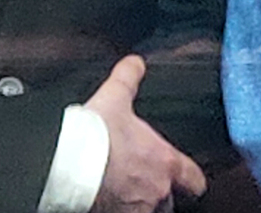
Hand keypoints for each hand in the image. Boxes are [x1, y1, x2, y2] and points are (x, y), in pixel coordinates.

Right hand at [86, 55, 207, 212]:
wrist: (66, 165)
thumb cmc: (94, 136)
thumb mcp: (114, 99)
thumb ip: (127, 80)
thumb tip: (134, 63)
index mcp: (164, 162)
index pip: (194, 179)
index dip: (191, 179)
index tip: (188, 179)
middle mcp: (156, 191)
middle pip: (168, 201)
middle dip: (158, 194)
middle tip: (141, 183)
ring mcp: (135, 210)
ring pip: (146, 212)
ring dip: (137, 205)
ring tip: (120, 195)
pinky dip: (115, 210)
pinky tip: (103, 202)